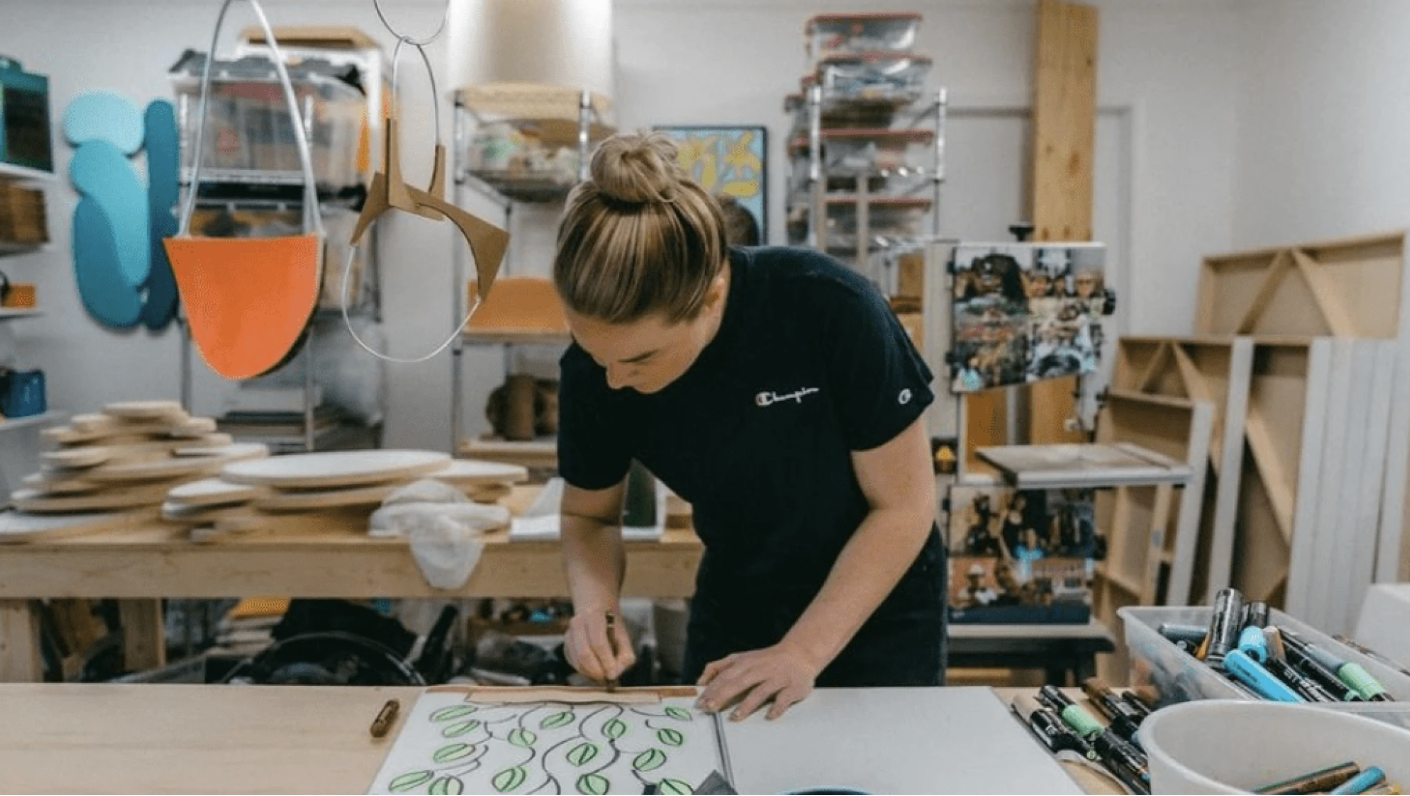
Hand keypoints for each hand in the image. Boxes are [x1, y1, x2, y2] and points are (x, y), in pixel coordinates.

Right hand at [564, 609, 635, 682]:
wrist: (595, 611)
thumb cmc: (612, 627)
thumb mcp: (625, 638)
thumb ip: (625, 656)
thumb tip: (614, 675)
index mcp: (594, 616)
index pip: (598, 642)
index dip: (605, 661)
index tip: (612, 675)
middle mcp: (578, 623)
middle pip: (584, 653)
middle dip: (596, 671)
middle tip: (606, 679)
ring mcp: (569, 635)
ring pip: (577, 661)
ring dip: (590, 673)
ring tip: (603, 676)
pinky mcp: (566, 646)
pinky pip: (574, 664)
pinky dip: (585, 672)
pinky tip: (595, 671)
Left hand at [695, 641, 820, 720]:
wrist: (799, 653)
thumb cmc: (765, 660)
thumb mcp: (741, 658)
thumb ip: (719, 667)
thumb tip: (700, 681)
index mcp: (746, 663)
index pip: (725, 676)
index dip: (712, 689)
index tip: (700, 702)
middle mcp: (760, 669)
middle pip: (739, 682)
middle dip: (723, 695)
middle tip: (710, 708)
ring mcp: (777, 678)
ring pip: (760, 691)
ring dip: (747, 704)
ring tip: (735, 717)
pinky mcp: (792, 687)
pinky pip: (784, 698)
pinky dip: (777, 707)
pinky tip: (769, 716)